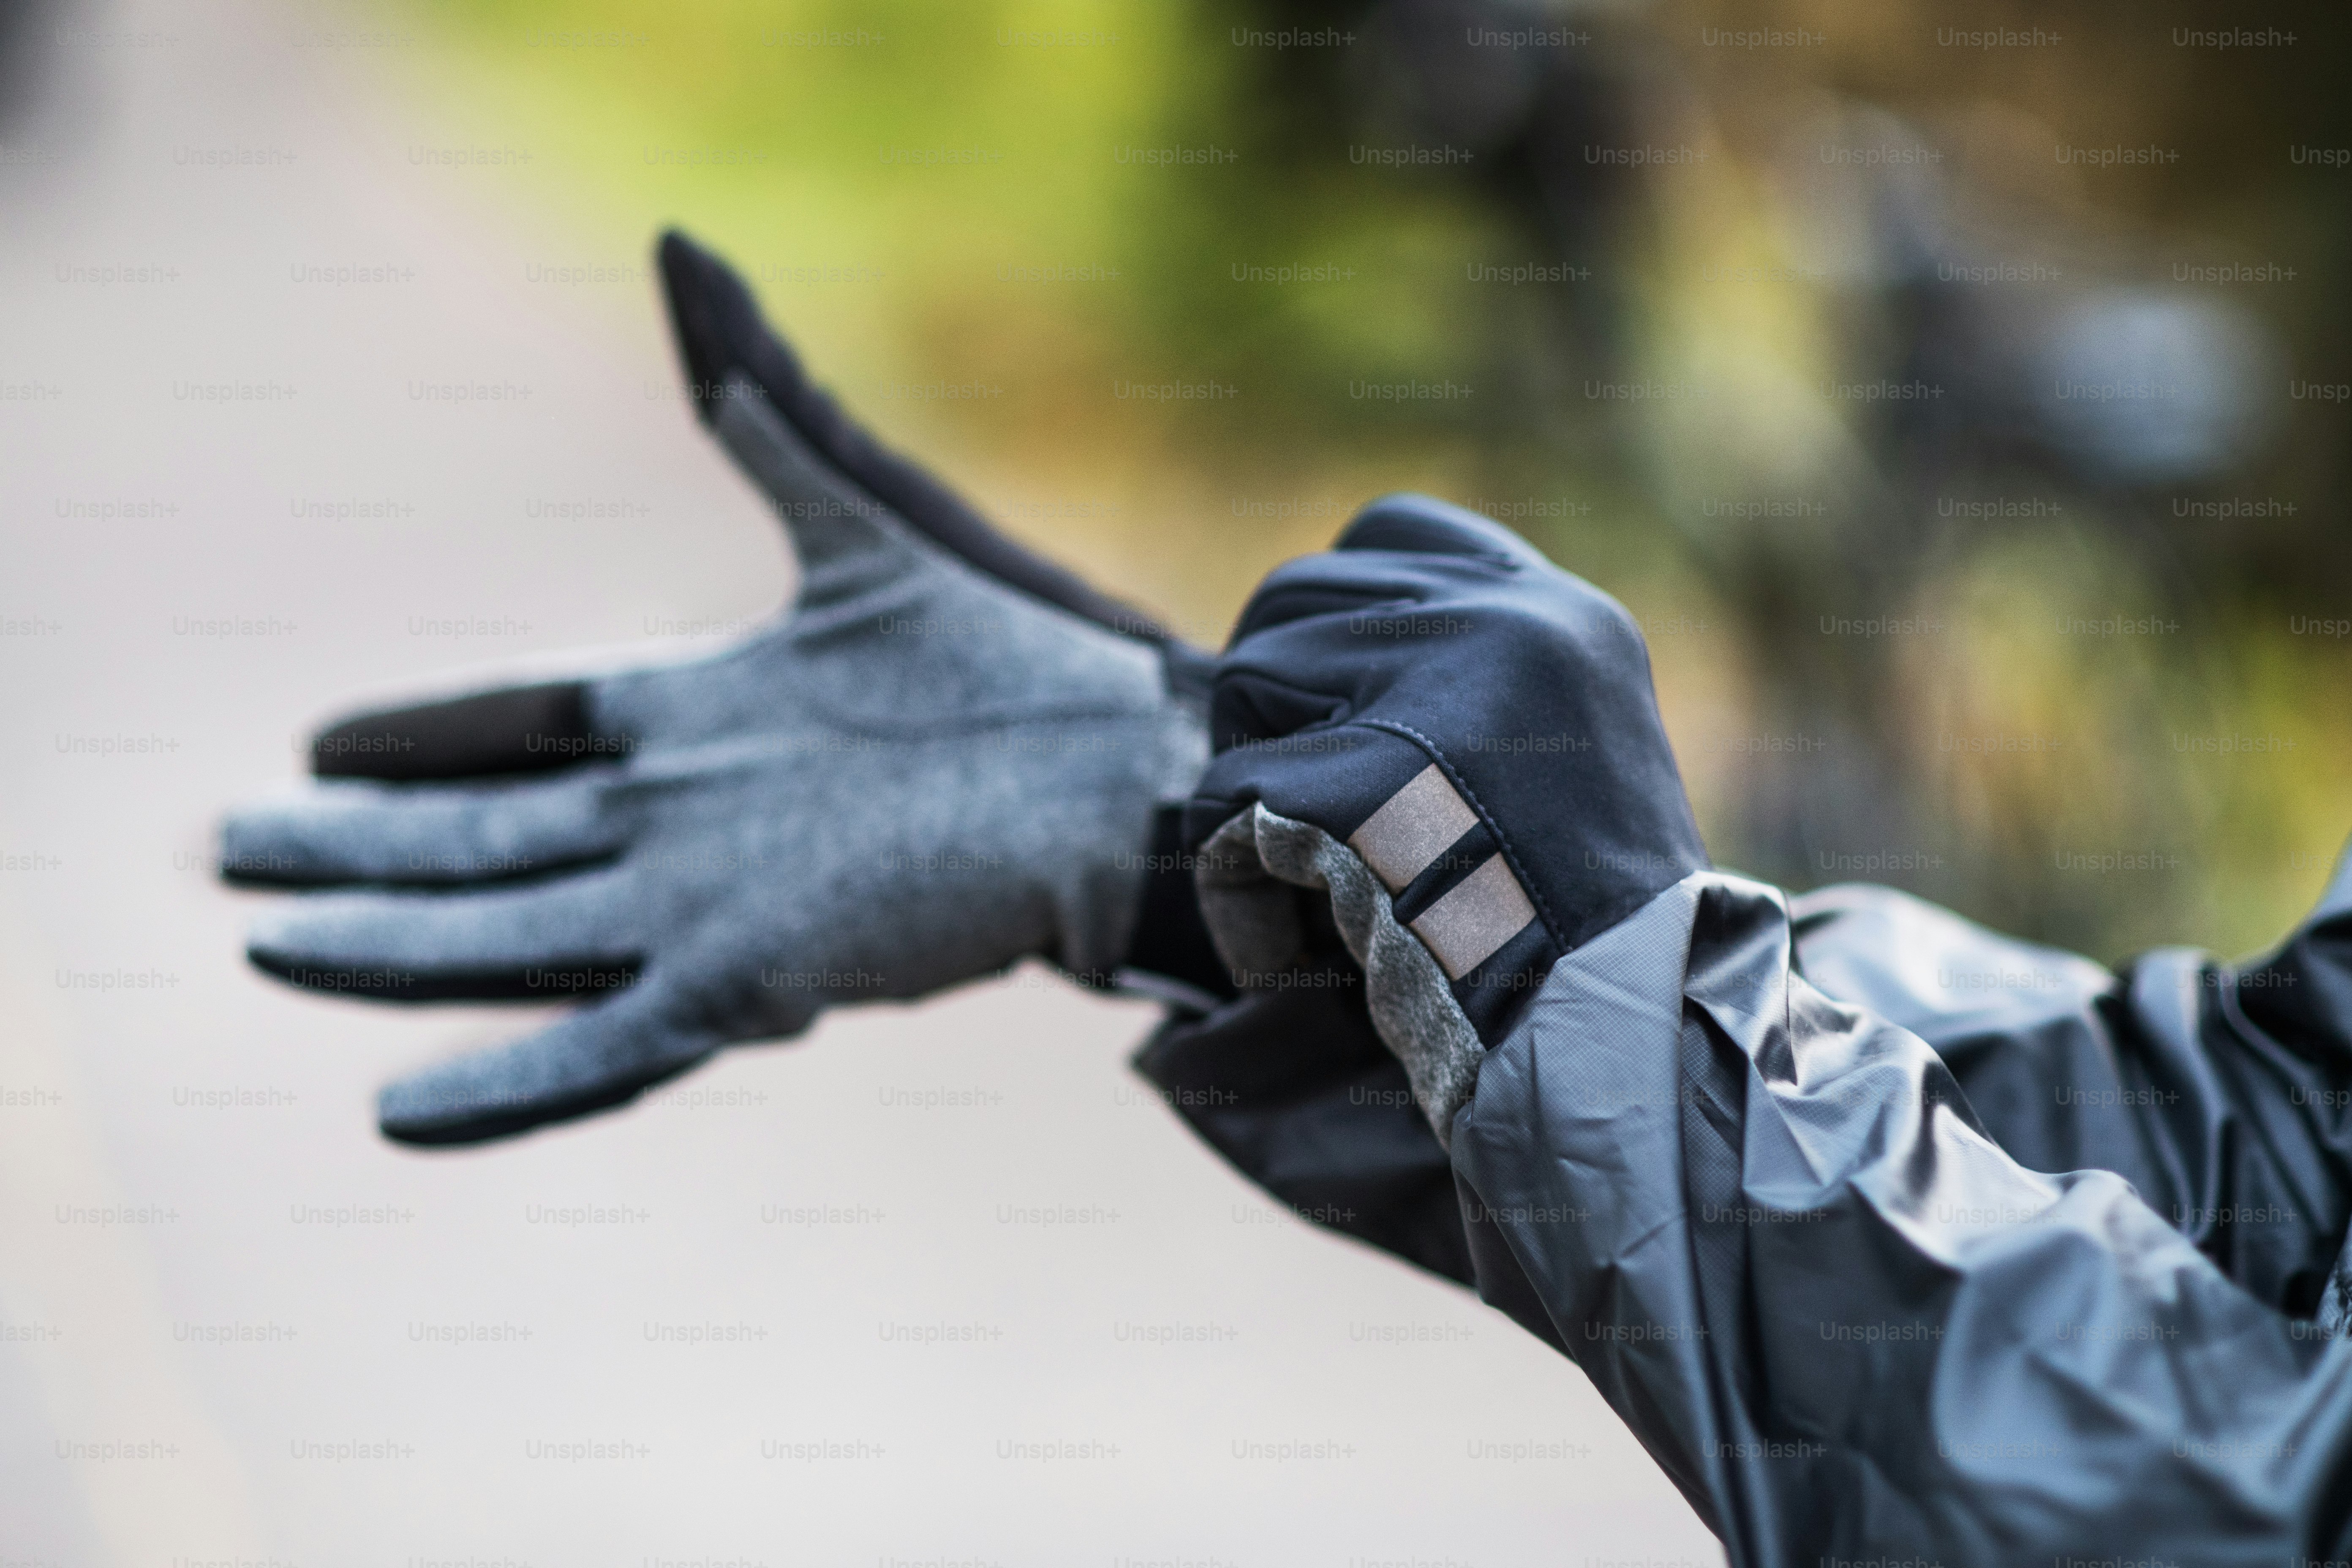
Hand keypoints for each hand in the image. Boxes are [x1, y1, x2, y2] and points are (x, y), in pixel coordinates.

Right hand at [223, 232, 1207, 1145]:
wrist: (1134, 761)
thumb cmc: (1024, 646)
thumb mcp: (871, 521)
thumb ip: (766, 417)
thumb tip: (678, 255)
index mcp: (708, 716)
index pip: (530, 726)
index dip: (423, 737)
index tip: (318, 738)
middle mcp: (691, 816)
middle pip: (486, 838)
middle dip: (362, 849)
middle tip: (237, 852)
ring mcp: (717, 905)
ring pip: (513, 939)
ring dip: (389, 955)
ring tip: (273, 955)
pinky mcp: (760, 981)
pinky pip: (609, 1045)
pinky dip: (510, 1085)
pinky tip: (405, 1110)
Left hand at [1183, 494, 1705, 1139]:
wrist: (1625, 1058)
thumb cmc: (1584, 945)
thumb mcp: (1559, 763)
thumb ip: (1462, 683)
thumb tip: (1306, 644)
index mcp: (1565, 620)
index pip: (1394, 531)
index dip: (1333, 613)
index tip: (1334, 710)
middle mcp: (1511, 627)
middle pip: (1293, 597)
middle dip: (1272, 705)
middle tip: (1314, 817)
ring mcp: (1438, 697)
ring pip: (1245, 682)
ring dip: (1251, 789)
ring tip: (1324, 886)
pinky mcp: (1361, 785)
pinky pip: (1222, 803)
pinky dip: (1235, 893)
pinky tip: (1304, 956)